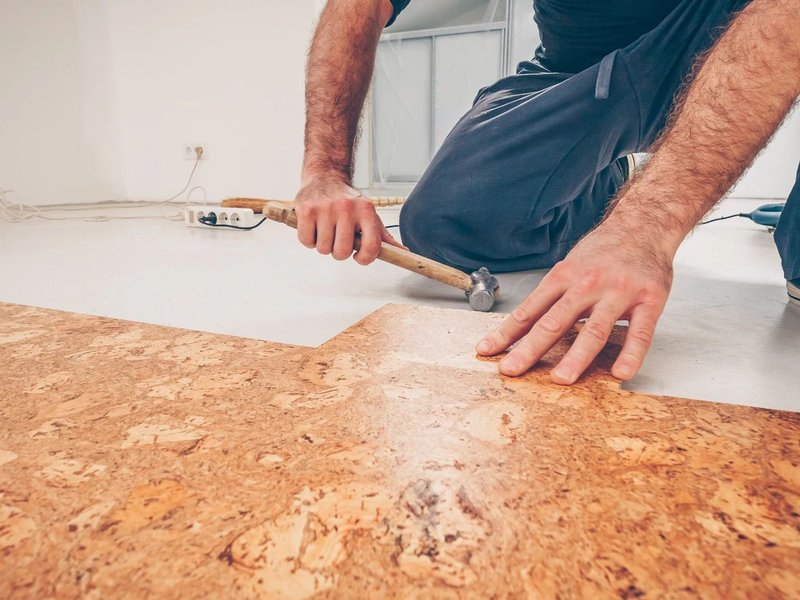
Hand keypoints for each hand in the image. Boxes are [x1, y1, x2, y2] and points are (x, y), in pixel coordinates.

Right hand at [294, 175, 404, 264]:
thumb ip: (383, 236)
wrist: (326, 175)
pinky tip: (314, 228)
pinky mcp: (306, 209)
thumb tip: (404, 252)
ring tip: (326, 231)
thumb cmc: (349, 201)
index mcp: (366, 210)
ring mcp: (325, 208)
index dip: (364, 258)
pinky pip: (306, 241)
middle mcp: (347, 208)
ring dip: (323, 245)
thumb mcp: (369, 215)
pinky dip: (309, 240)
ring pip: (323, 249)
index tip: (358, 257)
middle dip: (339, 252)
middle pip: (342, 252)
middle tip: (338, 240)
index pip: (371, 246)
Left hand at [476, 220, 673, 382]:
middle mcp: (587, 284)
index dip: (506, 332)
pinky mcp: (649, 299)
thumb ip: (550, 297)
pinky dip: (631, 354)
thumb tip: (521, 327)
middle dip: (530, 348)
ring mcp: (619, 292)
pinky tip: (620, 373)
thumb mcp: (569, 267)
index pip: (529, 310)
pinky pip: (640, 332)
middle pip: (555, 321)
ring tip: (561, 378)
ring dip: (577, 356)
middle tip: (512, 369)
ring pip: (595, 329)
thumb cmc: (602, 251)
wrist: (644, 224)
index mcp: (563, 276)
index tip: (486, 350)